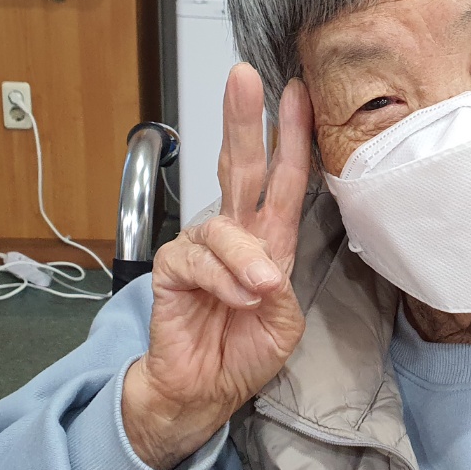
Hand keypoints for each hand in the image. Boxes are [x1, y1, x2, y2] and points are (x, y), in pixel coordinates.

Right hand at [121, 65, 312, 469]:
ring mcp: (200, 249)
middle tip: (245, 78)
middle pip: (240, 167)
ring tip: (262, 290)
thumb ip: (280, 286)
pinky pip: (198, 261)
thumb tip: (265, 267)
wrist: (206, 390)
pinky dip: (223, 281)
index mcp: (268, 240)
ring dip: (246, 259)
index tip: (299, 93)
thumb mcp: (283, 320)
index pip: (282, 179)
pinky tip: (236, 299)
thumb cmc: (243, 351)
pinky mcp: (171, 269)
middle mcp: (235, 235)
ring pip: (224, 227)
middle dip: (244, 121)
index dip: (291, 137)